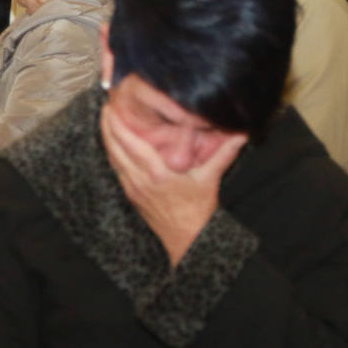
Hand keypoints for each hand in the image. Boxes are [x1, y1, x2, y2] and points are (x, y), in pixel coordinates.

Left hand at [99, 103, 246, 265]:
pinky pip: (117, 169)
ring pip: (113, 159)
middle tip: (106, 108)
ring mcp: (132, 187)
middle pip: (115, 149)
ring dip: (108, 139)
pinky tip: (114, 143)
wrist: (187, 239)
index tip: (112, 108)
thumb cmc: (198, 210)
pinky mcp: (131, 193)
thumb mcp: (210, 179)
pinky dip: (113, 153)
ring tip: (107, 120)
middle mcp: (139, 179)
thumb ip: (224, 153)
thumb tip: (241, 133)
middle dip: (108, 127)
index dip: (118, 125)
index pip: (131, 144)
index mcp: (157, 173)